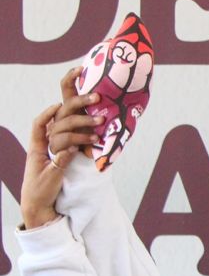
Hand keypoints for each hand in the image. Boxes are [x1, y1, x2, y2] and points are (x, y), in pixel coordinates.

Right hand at [21, 71, 101, 227]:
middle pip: (60, 112)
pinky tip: (88, 140)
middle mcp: (46, 139)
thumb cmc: (54, 180)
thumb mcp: (68, 156)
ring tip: (100, 123)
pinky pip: (62, 147)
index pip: (56, 106)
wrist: (40, 203)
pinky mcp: (51, 163)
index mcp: (49, 134)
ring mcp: (47, 149)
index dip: (65, 88)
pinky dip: (74, 142)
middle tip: (97, 95)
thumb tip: (98, 129)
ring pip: (63, 127)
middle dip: (78, 101)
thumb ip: (77, 142)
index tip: (78, 72)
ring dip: (82, 123)